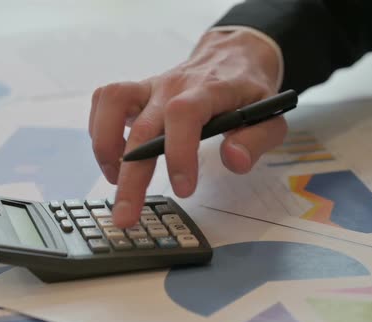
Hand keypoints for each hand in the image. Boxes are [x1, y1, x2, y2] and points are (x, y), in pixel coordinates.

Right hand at [89, 29, 284, 226]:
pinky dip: (100, 131)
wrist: (232, 55)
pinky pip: (105, 100)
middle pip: (143, 126)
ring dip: (106, 146)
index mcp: (209, 90)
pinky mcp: (137, 90)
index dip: (179, 152)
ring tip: (115, 179)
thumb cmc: (248, 90)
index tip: (182, 189)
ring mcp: (151, 86)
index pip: (184, 114)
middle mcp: (173, 86)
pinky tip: (114, 158)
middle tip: (126, 215)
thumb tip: (233, 161)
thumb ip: (256, 140)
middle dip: (131, 177)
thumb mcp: (270, 115)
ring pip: (112, 103)